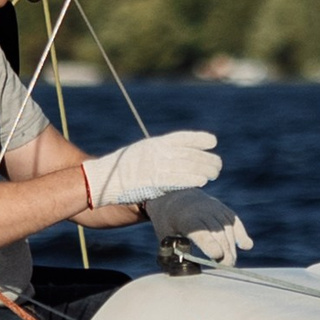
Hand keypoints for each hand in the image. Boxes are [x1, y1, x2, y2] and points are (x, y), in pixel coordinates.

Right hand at [81, 129, 219, 207]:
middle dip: (206, 158)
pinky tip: (202, 181)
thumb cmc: (120, 169)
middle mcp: (156, 152)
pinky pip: (176, 180)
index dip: (199, 139)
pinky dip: (191, 179)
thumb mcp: (140, 153)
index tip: (213, 142)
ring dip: (204, 169)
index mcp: (154, 144)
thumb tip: (178, 156)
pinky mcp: (152, 182)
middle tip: (218, 165)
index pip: (182, 138)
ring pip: (187, 166)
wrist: (101, 180)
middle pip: (189, 153)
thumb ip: (158, 153)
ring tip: (215, 173)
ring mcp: (155, 167)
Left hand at [145, 188, 251, 266]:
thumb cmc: (168, 221)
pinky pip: (235, 222)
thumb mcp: (164, 235)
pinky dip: (241, 234)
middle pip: (218, 233)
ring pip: (228, 229)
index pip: (201, 232)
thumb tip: (180, 272)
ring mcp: (215, 209)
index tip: (217, 256)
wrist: (174, 195)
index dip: (210, 244)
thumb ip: (172, 252)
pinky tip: (246, 246)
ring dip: (231, 247)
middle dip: (224, 251)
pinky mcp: (223, 210)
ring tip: (230, 263)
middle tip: (226, 267)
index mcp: (186, 219)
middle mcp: (203, 211)